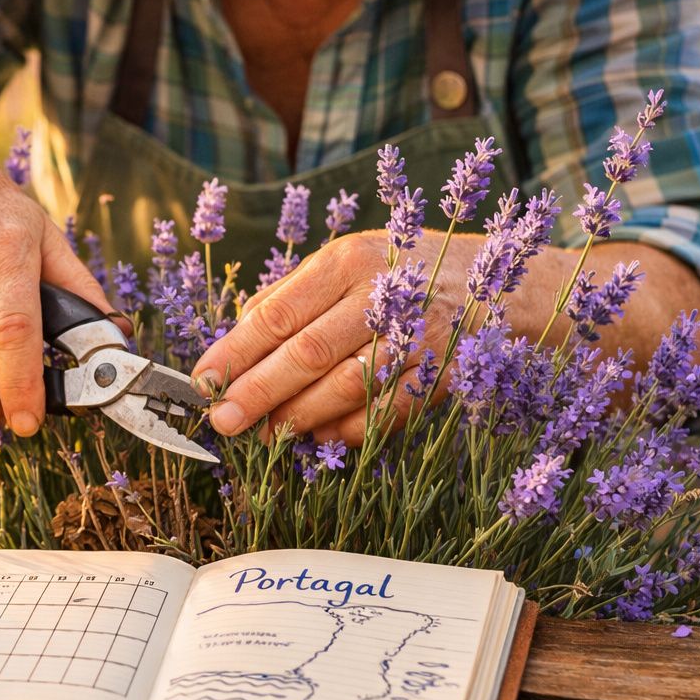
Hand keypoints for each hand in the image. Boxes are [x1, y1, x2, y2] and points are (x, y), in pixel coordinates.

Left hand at [192, 232, 485, 444]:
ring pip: (347, 386)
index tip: (203, 380)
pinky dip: (349, 430)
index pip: (278, 313)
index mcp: (348, 261)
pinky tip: (318, 437)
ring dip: (299, 416)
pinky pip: (388, 411)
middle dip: (257, 392)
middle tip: (223, 420)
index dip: (235, 352)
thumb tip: (235, 340)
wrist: (496, 282)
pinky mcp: (446, 372)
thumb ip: (291, 296)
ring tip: (264, 433)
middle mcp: (384, 294)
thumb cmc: (400, 271)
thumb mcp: (345, 261)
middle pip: (308, 352)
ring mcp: (420, 336)